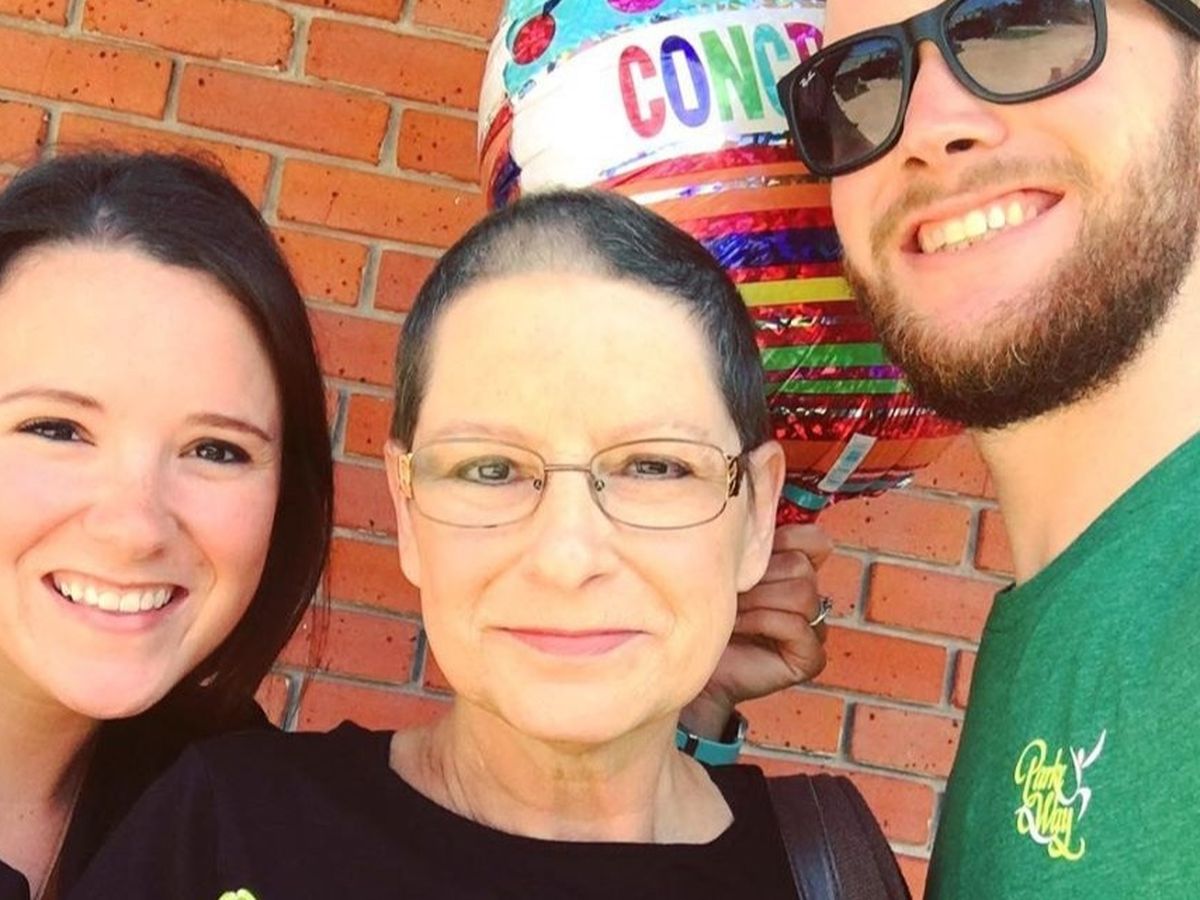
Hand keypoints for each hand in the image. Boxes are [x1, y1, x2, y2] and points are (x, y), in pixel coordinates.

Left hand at [679, 524, 832, 738]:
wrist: (693, 666)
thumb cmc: (707, 616)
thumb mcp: (726, 571)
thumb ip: (747, 547)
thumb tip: (748, 516)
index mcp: (795, 572)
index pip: (816, 541)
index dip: (786, 541)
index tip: (751, 556)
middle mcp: (811, 599)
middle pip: (802, 566)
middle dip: (759, 578)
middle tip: (729, 593)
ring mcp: (814, 630)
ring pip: (802, 594)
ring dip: (757, 601)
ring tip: (731, 612)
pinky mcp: (810, 658)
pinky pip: (797, 626)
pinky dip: (762, 623)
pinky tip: (738, 628)